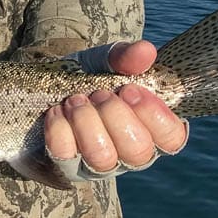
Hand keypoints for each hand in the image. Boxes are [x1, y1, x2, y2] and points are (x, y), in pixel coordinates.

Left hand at [43, 40, 188, 172]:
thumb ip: (127, 57)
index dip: (154, 115)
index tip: (130, 89)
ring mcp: (98, 165)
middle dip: (115, 114)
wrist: (45, 88)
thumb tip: (145, 51)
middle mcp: (129, 154)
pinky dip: (60, 128)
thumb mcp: (107, 62)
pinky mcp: (66, 166)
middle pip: (137, 150)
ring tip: (76, 99)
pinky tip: (57, 110)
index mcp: (151, 130)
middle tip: (99, 93)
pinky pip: (65, 155)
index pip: (172, 138)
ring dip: (87, 121)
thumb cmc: (90, 78)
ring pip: (102, 157)